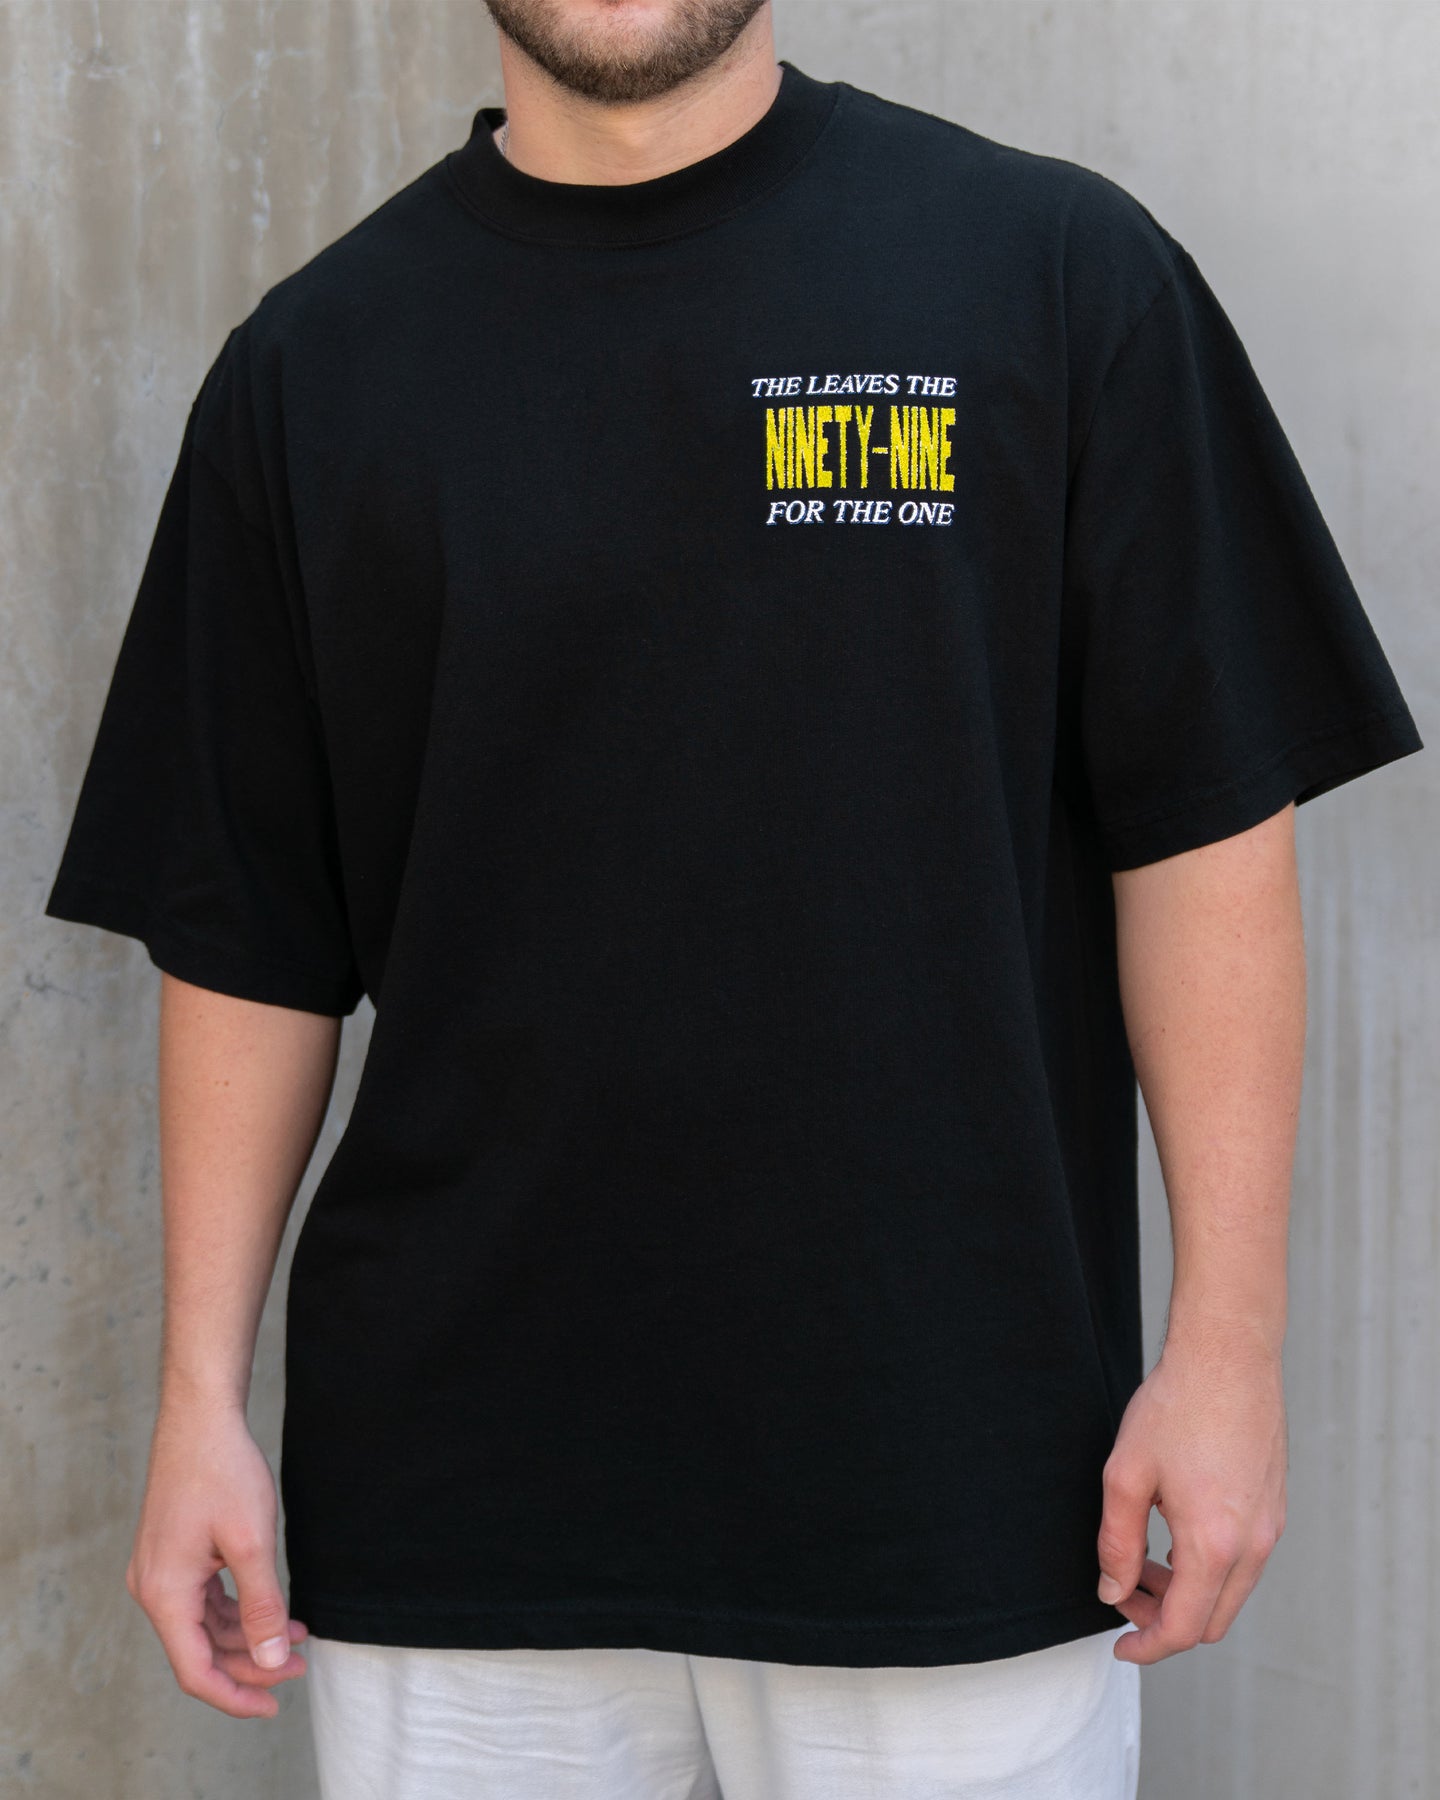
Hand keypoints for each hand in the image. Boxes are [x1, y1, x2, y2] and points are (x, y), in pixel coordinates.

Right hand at [125, 1392, 308, 1717]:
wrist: (201, 1418)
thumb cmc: (223, 1472)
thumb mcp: (252, 1542)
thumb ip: (262, 1605)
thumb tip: (273, 1659)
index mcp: (164, 1594)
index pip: (196, 1670)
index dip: (236, 1695)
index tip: (274, 1705)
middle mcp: (153, 1589)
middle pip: (202, 1651)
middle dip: (252, 1663)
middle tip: (300, 1666)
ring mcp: (160, 1572)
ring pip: (205, 1626)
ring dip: (248, 1636)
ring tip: (297, 1636)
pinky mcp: (174, 1556)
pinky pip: (204, 1601)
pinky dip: (238, 1610)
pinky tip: (273, 1609)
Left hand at [1096, 1329, 1287, 1663]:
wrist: (1228, 1355)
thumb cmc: (1177, 1406)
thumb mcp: (1125, 1475)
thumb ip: (1115, 1541)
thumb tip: (1112, 1590)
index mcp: (1214, 1545)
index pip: (1183, 1628)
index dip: (1146, 1646)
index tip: (1119, 1645)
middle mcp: (1252, 1545)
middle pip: (1211, 1621)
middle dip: (1163, 1620)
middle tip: (1123, 1590)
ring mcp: (1269, 1527)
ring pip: (1229, 1593)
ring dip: (1185, 1592)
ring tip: (1142, 1556)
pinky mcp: (1274, 1507)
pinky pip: (1243, 1563)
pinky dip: (1208, 1568)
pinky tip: (1174, 1532)